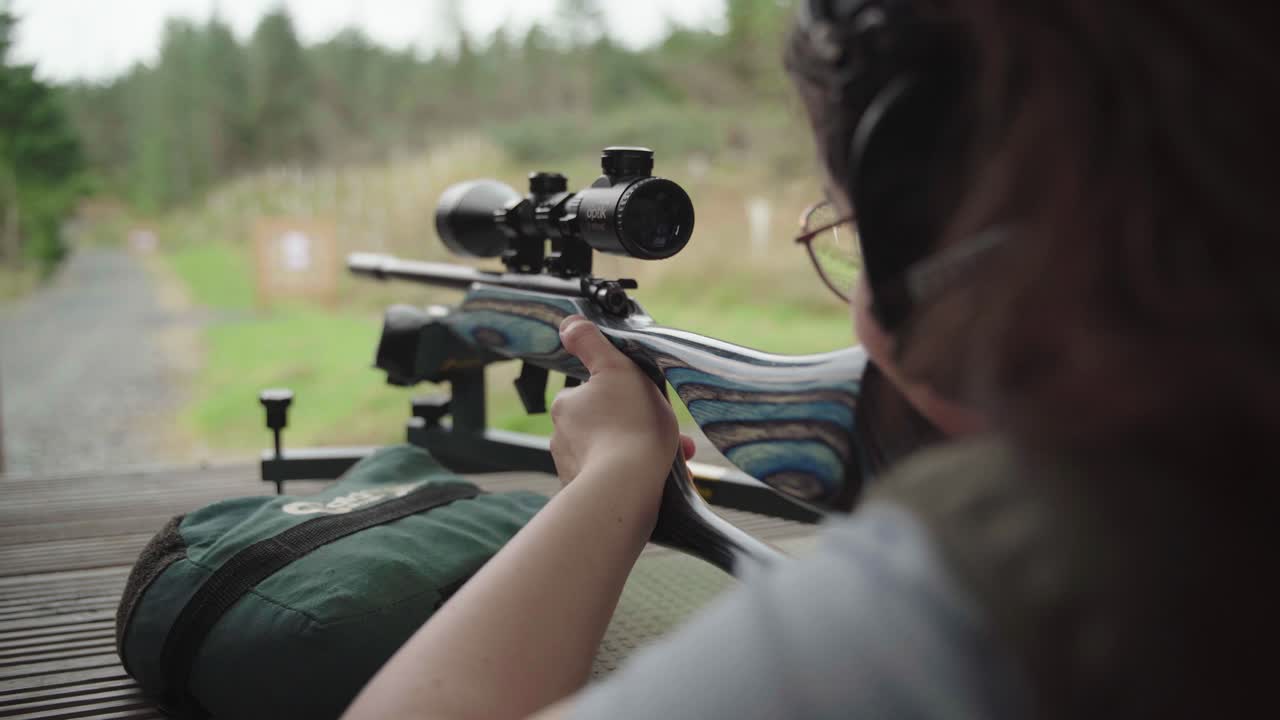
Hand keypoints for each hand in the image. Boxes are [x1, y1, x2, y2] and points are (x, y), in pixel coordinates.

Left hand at [550, 315, 693, 488]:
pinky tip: (661, 479)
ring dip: (644, 452)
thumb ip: (591, 343)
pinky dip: (640, 478)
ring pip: (616, 453)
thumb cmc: (628, 425)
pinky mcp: (591, 497)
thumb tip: (568, 325)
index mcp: (567, 407)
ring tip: (676, 458)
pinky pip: (619, 482)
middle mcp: (563, 439)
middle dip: (641, 426)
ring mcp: (574, 470)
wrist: (627, 487)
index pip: (598, 392)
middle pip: (609, 423)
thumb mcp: (615, 369)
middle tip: (670, 434)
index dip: (628, 394)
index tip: (649, 401)